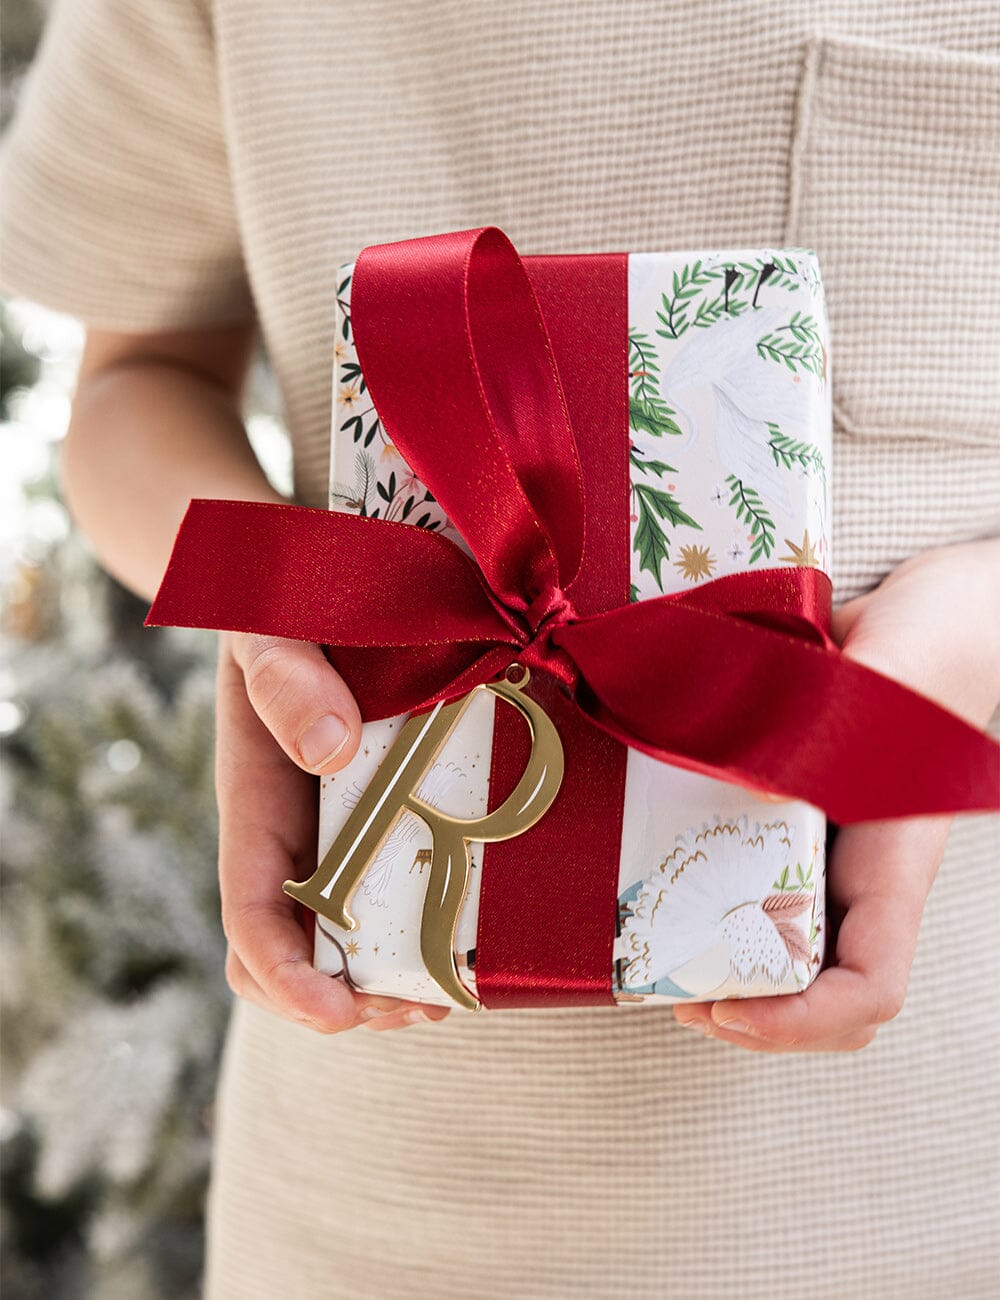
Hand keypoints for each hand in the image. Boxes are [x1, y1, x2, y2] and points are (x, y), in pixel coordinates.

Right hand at [215, 630, 452, 1032]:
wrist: (321, 589)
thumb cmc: (285, 607)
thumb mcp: (270, 627)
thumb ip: (284, 676)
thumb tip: (332, 748)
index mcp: (259, 805)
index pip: (253, 914)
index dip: (285, 975)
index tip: (337, 1010)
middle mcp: (303, 836)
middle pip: (303, 955)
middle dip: (351, 999)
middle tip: (422, 1003)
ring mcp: (356, 834)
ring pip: (361, 941)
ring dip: (398, 981)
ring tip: (457, 988)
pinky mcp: (408, 817)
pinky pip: (415, 891)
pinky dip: (439, 930)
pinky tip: (483, 937)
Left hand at [674, 537, 999, 1051]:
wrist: (920, 626)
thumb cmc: (913, 664)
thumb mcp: (867, 699)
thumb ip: (818, 745)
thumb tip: (756, 796)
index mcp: (894, 869)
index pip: (871, 989)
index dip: (802, 1022)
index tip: (726, 1011)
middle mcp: (864, 880)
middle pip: (831, 996)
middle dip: (760, 1018)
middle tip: (679, 998)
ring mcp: (832, 862)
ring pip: (800, 960)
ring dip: (740, 982)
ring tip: (672, 972)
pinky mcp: (798, 833)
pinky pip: (768, 903)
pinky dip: (725, 923)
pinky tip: (675, 904)